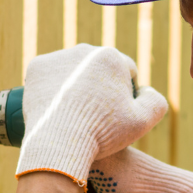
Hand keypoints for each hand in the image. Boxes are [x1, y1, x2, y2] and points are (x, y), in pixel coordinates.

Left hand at [15, 44, 166, 185]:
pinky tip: (58, 105)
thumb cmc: (103, 132)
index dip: (125, 94)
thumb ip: (156, 101)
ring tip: (75, 112)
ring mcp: (58, 57)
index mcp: (112, 57)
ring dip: (76, 85)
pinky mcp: (36, 67)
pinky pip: (51, 75)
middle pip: (98, 69)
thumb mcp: (143, 122)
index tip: (116, 114)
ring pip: (74, 70)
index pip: (125, 72)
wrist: (59, 142)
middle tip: (94, 115)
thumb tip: (145, 89)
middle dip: (100, 87)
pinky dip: (54, 87)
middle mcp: (84, 50)